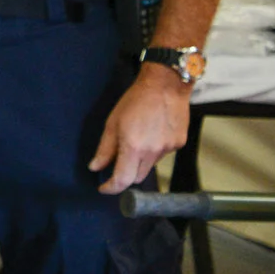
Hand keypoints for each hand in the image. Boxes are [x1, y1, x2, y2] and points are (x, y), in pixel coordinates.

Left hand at [89, 64, 190, 194]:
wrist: (166, 85)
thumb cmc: (135, 100)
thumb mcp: (112, 123)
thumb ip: (105, 149)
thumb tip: (95, 167)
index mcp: (134, 147)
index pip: (123, 179)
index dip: (112, 188)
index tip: (104, 188)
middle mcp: (153, 151)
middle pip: (137, 177)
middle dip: (125, 175)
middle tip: (117, 163)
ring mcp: (168, 148)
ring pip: (150, 166)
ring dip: (140, 161)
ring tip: (137, 139)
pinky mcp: (179, 143)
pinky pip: (162, 155)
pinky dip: (153, 151)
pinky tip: (151, 133)